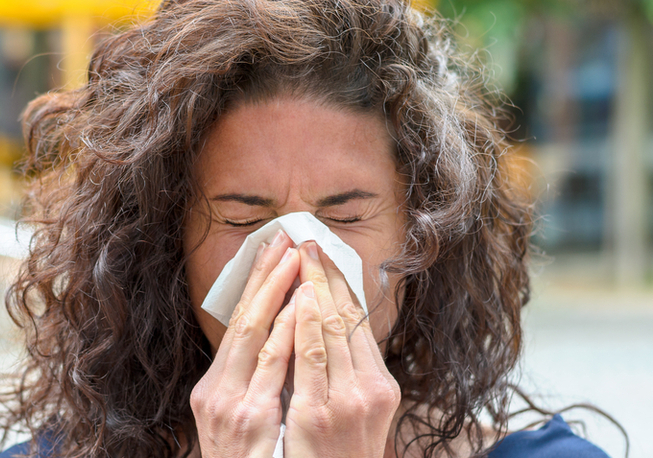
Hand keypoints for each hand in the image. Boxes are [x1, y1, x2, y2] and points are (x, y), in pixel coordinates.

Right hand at [190, 230, 299, 457]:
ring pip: (255, 334)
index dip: (257, 283)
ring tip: (296, 258)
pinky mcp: (252, 418)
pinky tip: (297, 305)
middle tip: (285, 238)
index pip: (238, 323)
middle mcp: (216, 391)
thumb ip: (257, 386)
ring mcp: (232, 404)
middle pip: (243, 319)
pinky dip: (284, 330)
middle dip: (266, 275)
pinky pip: (272, 365)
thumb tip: (286, 343)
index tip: (274, 250)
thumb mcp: (244, 426)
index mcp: (214, 389)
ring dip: (278, 291)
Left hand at [283, 241, 400, 457]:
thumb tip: (326, 326)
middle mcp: (369, 389)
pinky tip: (297, 296)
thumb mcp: (355, 413)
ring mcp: (346, 401)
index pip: (359, 322)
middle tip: (309, 240)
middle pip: (347, 319)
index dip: (341, 284)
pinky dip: (305, 322)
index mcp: (379, 385)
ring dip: (314, 287)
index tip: (327, 254)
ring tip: (300, 255)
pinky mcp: (319, 414)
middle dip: (327, 276)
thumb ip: (345, 373)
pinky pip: (311, 357)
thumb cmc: (337, 455)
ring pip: (332, 330)